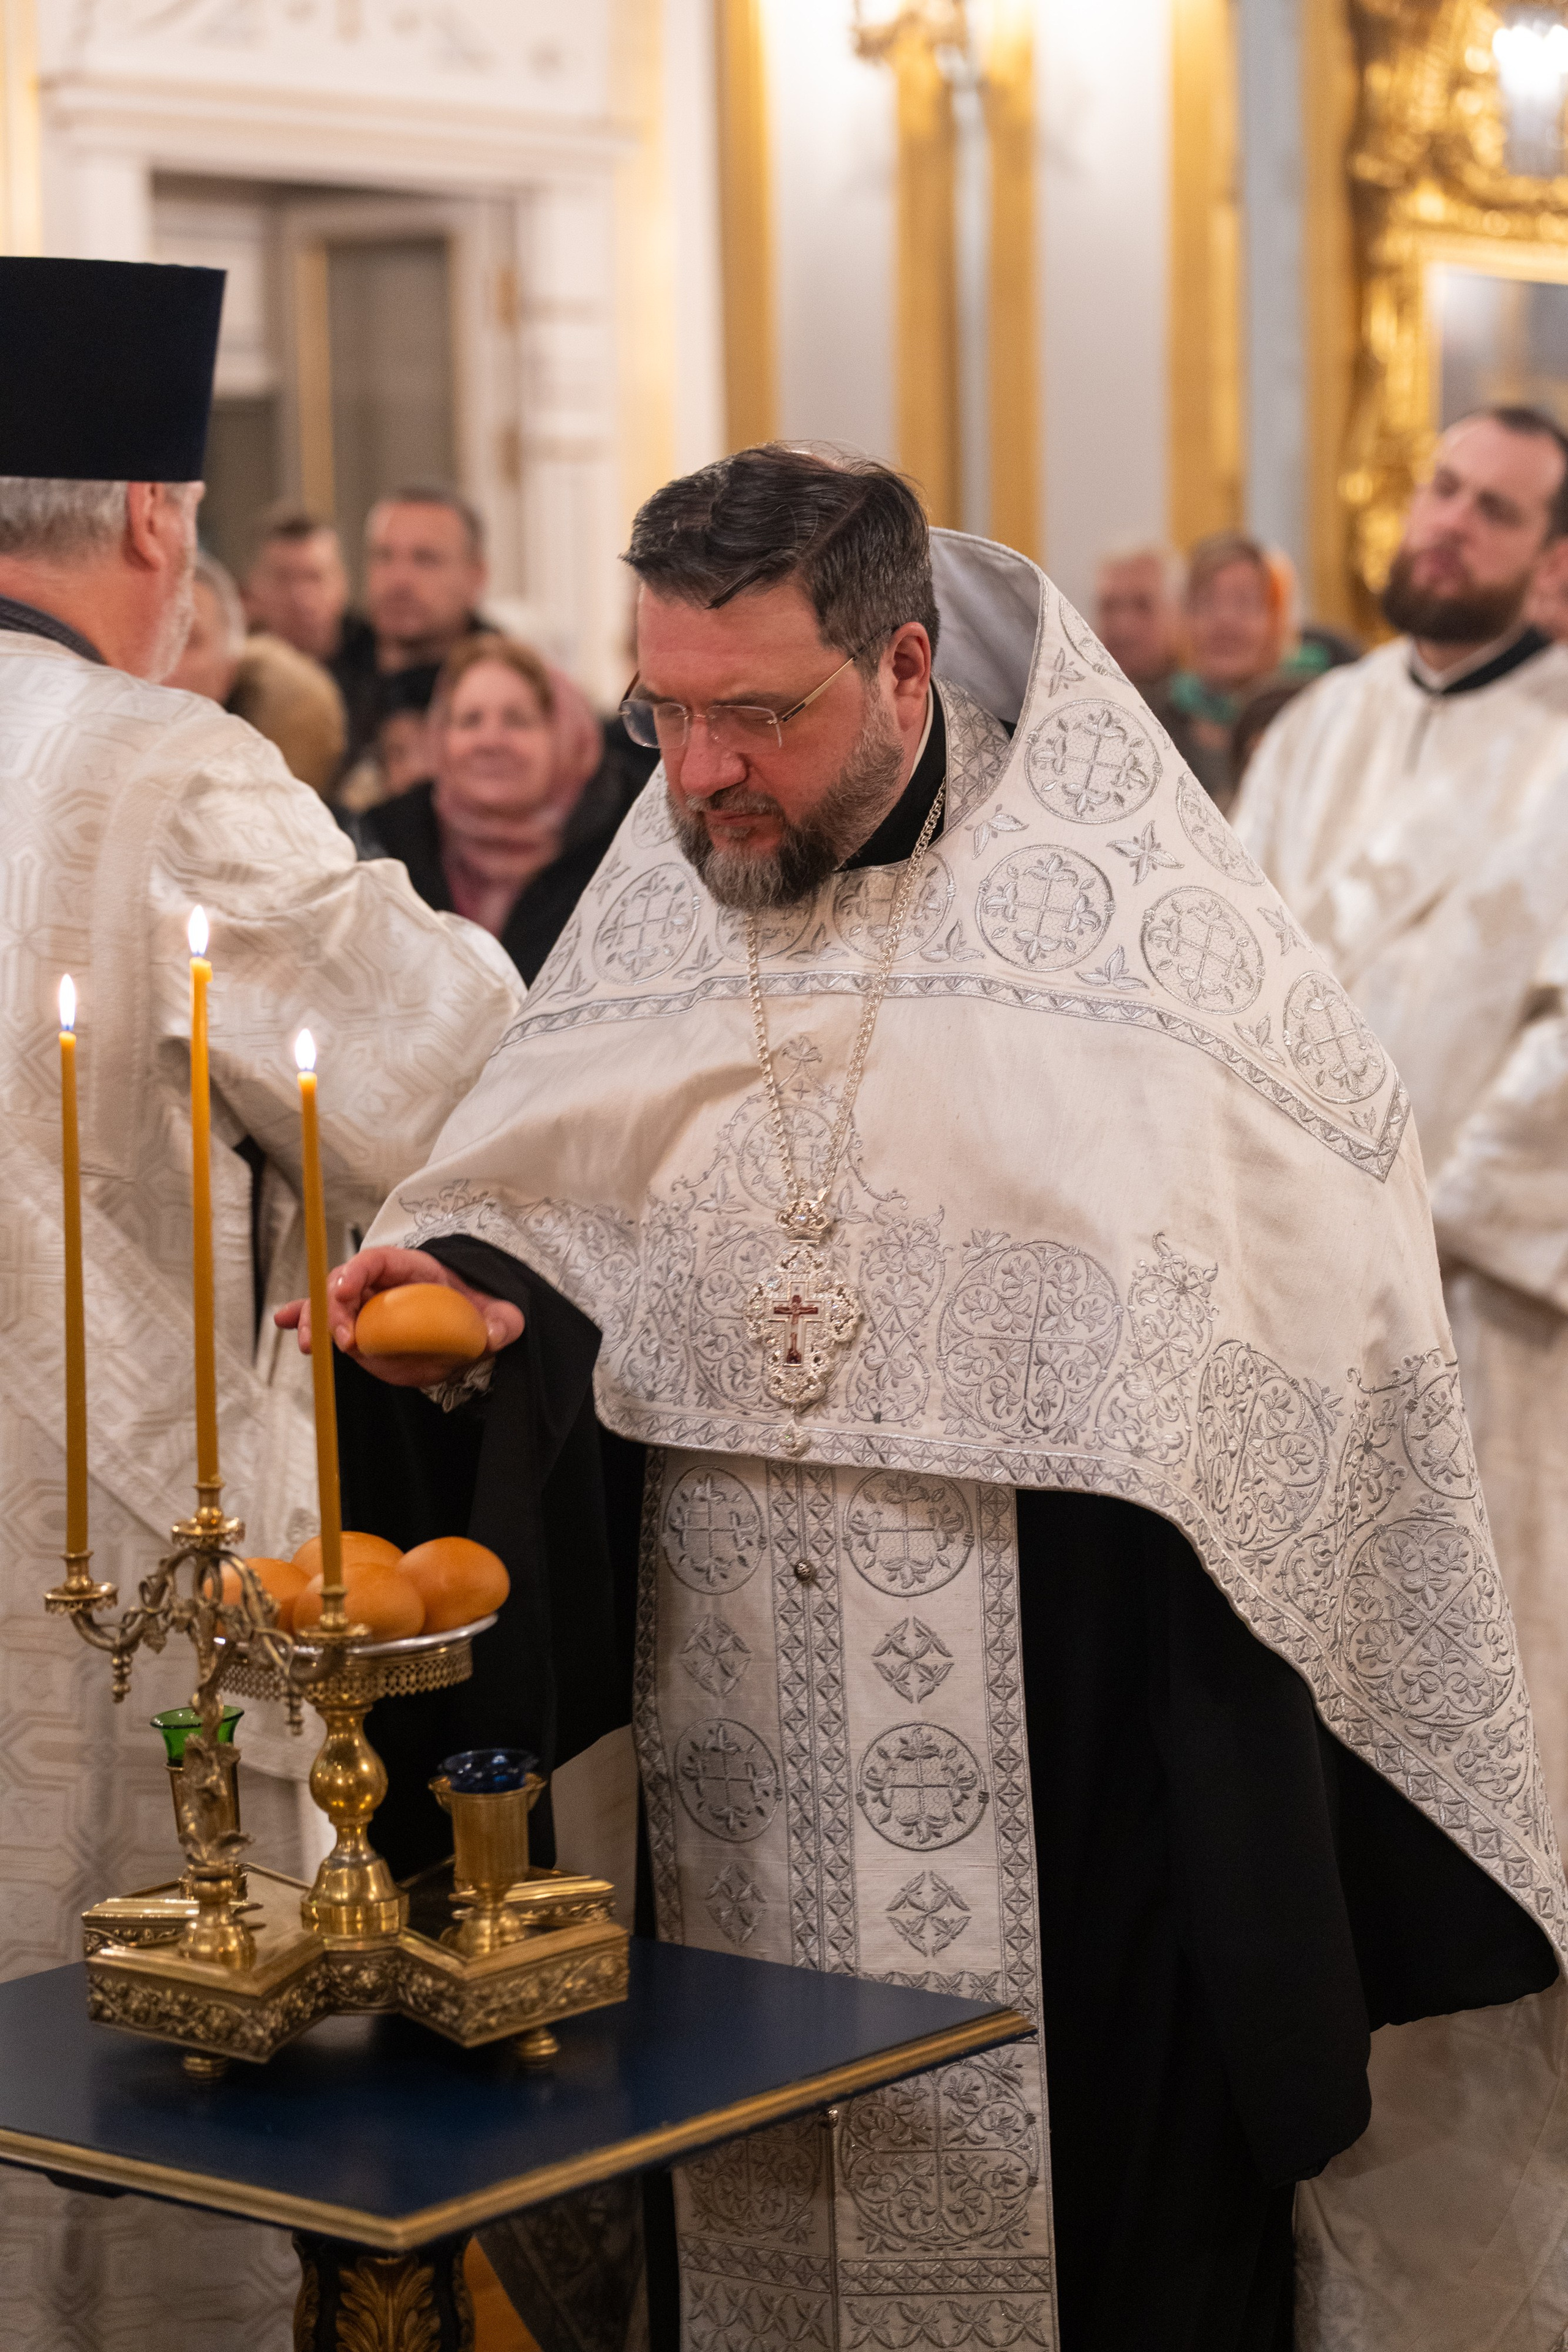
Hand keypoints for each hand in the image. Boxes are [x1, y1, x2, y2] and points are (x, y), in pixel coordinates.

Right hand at [274, 1246, 523, 1388]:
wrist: (471, 1323)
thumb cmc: (479, 1309)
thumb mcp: (499, 1311)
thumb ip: (502, 1320)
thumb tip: (495, 1333)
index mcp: (414, 1268)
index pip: (379, 1260)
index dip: (357, 1271)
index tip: (345, 1291)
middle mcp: (384, 1284)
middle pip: (346, 1284)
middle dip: (334, 1308)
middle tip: (343, 1341)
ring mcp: (369, 1306)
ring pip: (330, 1305)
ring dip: (314, 1320)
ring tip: (307, 1342)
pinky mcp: (361, 1327)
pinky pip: (328, 1321)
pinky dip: (305, 1321)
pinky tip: (284, 1324)